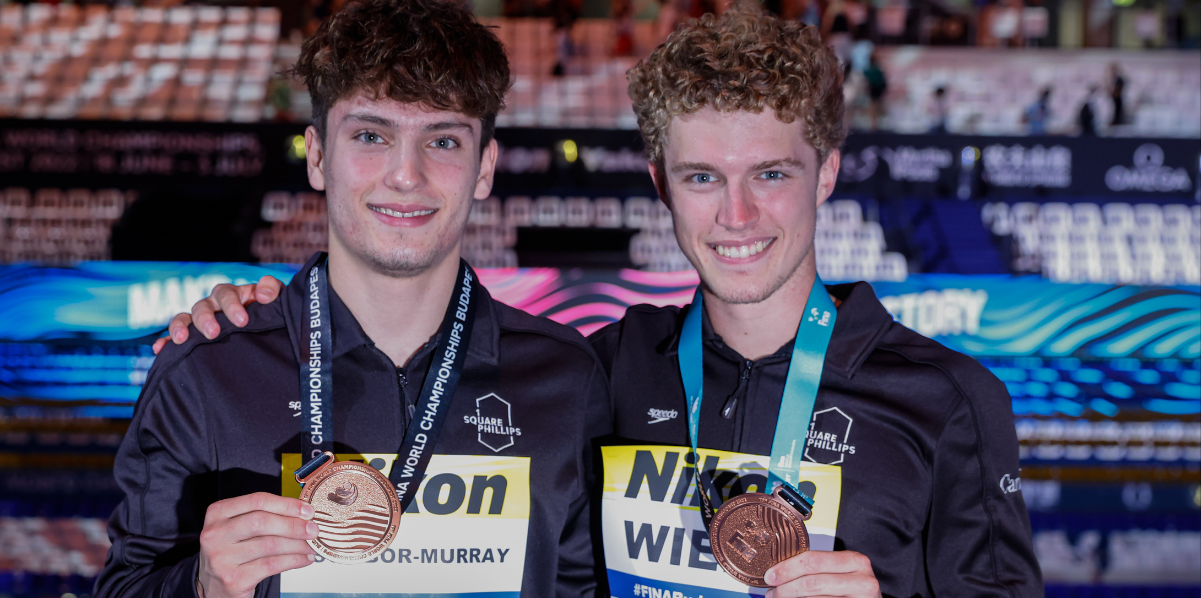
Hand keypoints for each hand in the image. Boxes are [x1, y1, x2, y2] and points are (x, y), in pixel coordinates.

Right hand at [152, 276, 284, 354]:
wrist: (266, 330)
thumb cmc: (269, 313)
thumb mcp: (275, 300)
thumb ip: (272, 291)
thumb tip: (263, 294)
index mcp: (231, 295)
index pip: (226, 293)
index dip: (232, 305)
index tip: (242, 320)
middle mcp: (212, 306)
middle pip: (202, 306)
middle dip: (206, 319)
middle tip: (214, 333)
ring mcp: (200, 321)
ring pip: (184, 318)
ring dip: (180, 327)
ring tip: (181, 340)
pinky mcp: (192, 337)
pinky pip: (174, 337)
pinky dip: (165, 341)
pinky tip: (159, 349)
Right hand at [196, 492, 318, 597]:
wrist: (214, 587)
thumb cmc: (232, 553)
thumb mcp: (238, 529)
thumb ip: (264, 517)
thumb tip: (303, 514)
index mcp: (217, 513)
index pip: (257, 500)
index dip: (286, 504)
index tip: (307, 510)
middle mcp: (215, 534)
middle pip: (262, 521)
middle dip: (293, 525)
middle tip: (313, 529)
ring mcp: (222, 558)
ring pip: (269, 544)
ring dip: (297, 545)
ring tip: (311, 546)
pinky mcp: (233, 578)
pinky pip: (271, 565)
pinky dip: (293, 561)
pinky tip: (304, 559)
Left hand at [764, 551, 880, 597]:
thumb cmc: (853, 590)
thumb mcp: (841, 573)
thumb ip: (817, 569)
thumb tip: (779, 572)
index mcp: (855, 561)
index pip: (814, 561)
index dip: (787, 568)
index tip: (770, 575)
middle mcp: (862, 580)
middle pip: (812, 582)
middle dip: (785, 588)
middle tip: (771, 592)